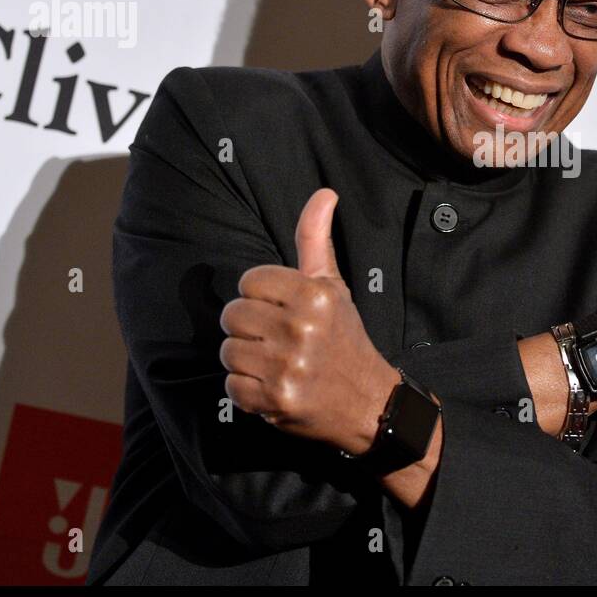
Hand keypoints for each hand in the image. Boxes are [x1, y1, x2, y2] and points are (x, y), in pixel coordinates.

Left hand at [218, 188, 399, 452]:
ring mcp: (287, 367)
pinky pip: (232, 385)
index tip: (283, 311)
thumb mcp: (332, 286)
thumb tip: (324, 193)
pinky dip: (248, 389)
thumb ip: (316, 239)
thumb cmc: (344, 338)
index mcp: (315, 295)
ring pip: (228, 350)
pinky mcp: (274, 400)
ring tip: (276, 363)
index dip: (262, 296)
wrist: (368, 403)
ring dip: (246, 360)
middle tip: (278, 339)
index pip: (249, 281)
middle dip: (251, 327)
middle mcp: (301, 329)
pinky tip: (274, 385)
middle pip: (233, 315)